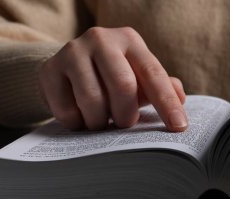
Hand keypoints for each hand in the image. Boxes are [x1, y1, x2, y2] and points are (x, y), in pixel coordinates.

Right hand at [39, 27, 186, 130]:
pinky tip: (81, 117)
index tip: (179, 127)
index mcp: (129, 40)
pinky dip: (79, 124)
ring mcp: (72, 53)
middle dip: (127, 115)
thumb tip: (180, 97)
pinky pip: (68, 111)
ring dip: (101, 122)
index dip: (167, 103)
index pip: (153, 73)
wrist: (68, 67)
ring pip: (93, 101)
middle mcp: (100, 39)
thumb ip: (160, 85)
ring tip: (102, 121)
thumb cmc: (110, 74)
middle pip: (123, 86)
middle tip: (125, 124)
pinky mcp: (49, 71)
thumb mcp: (137, 75)